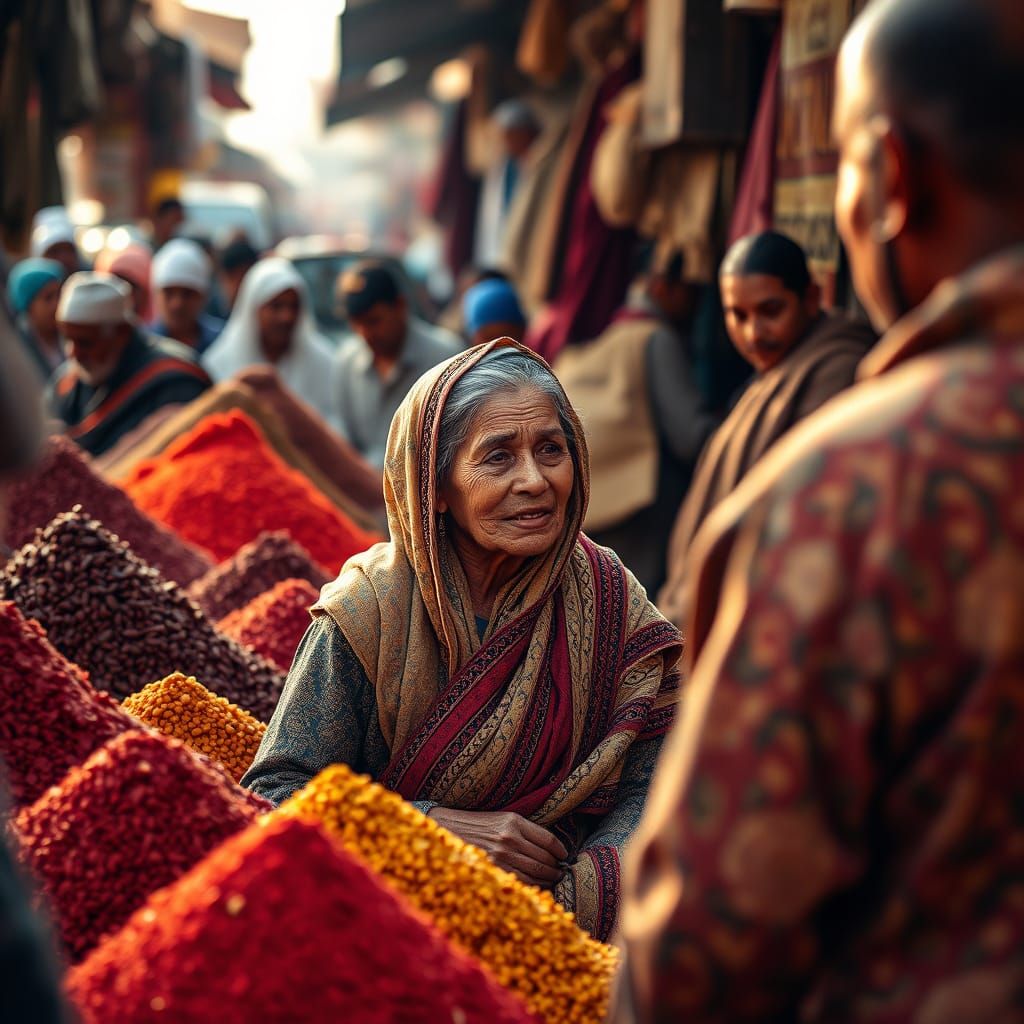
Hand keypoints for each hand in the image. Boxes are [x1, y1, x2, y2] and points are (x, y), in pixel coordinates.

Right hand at [427, 807, 567, 888]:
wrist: (448, 829)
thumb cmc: (478, 824)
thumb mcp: (502, 818)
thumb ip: (524, 830)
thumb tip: (549, 847)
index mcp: (514, 821)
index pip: (548, 839)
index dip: (560, 850)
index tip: (564, 855)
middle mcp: (509, 838)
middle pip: (544, 858)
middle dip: (556, 867)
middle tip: (560, 871)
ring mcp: (501, 856)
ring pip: (536, 872)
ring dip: (548, 878)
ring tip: (552, 879)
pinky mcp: (493, 870)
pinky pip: (521, 881)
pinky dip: (533, 886)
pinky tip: (537, 886)